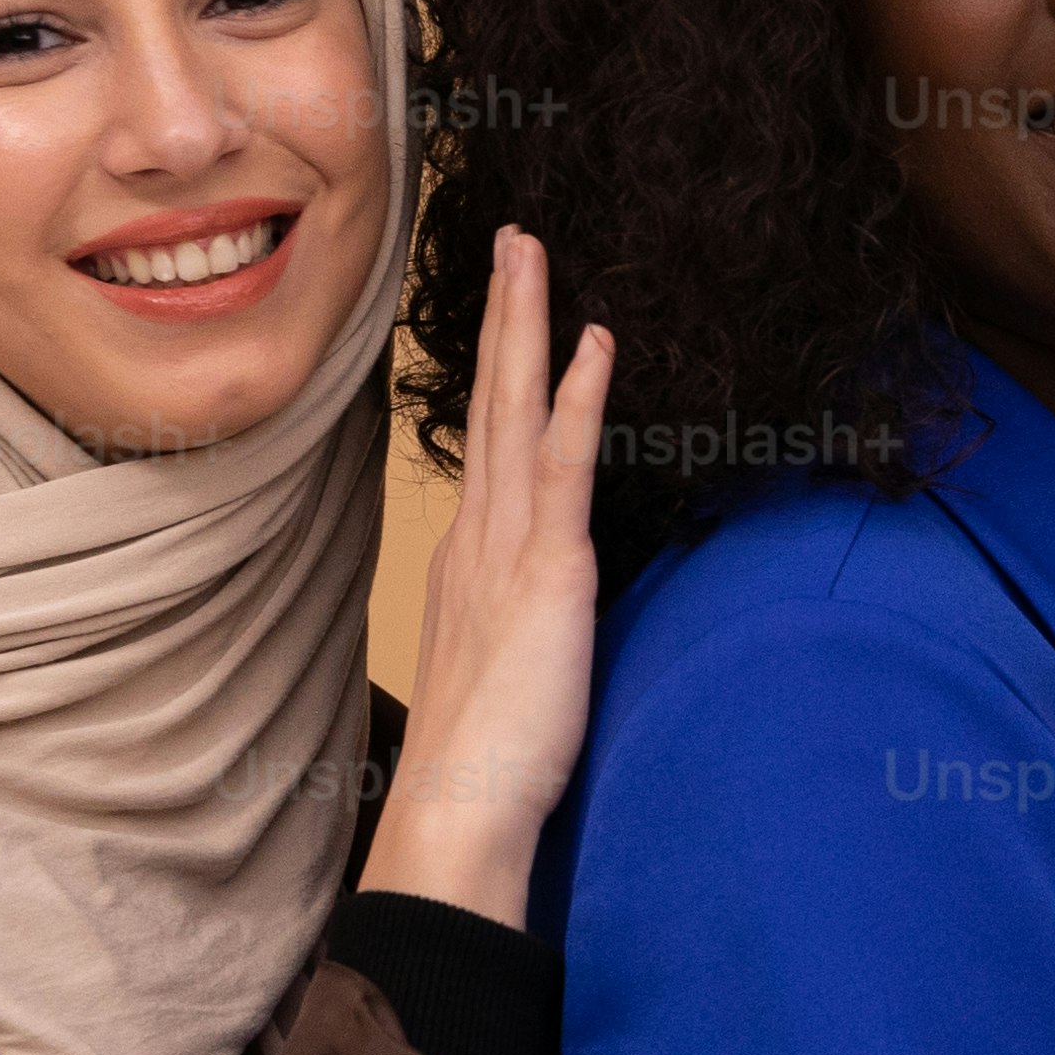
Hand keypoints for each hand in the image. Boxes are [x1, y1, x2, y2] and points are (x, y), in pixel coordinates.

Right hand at [355, 228, 616, 929]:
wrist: (460, 814)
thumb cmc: (484, 769)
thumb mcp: (507, 680)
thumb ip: (521, 635)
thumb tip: (536, 630)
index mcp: (468, 565)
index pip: (486, 447)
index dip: (498, 374)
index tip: (508, 311)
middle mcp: (476, 541)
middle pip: (488, 405)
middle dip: (501, 318)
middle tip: (514, 240)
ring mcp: (505, 550)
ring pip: (513, 412)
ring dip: (528, 326)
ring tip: (534, 251)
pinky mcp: (548, 574)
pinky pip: (561, 466)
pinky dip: (576, 398)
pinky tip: (594, 341)